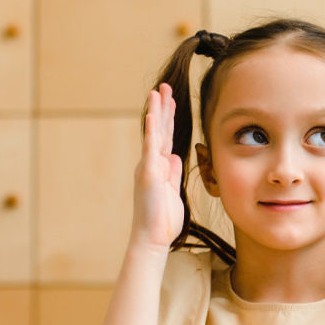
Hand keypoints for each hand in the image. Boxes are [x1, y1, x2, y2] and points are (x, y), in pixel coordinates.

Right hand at [131, 84, 184, 250]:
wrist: (153, 237)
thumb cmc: (163, 218)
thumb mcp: (172, 191)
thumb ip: (172, 172)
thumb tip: (174, 157)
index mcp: (159, 166)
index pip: (166, 137)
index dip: (169, 118)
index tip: (171, 100)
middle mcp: (152, 163)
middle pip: (160, 130)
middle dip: (163, 107)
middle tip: (164, 87)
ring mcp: (149, 166)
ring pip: (154, 134)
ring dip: (157, 112)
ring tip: (157, 92)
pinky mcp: (149, 173)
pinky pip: (151, 148)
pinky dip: (152, 131)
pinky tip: (154, 115)